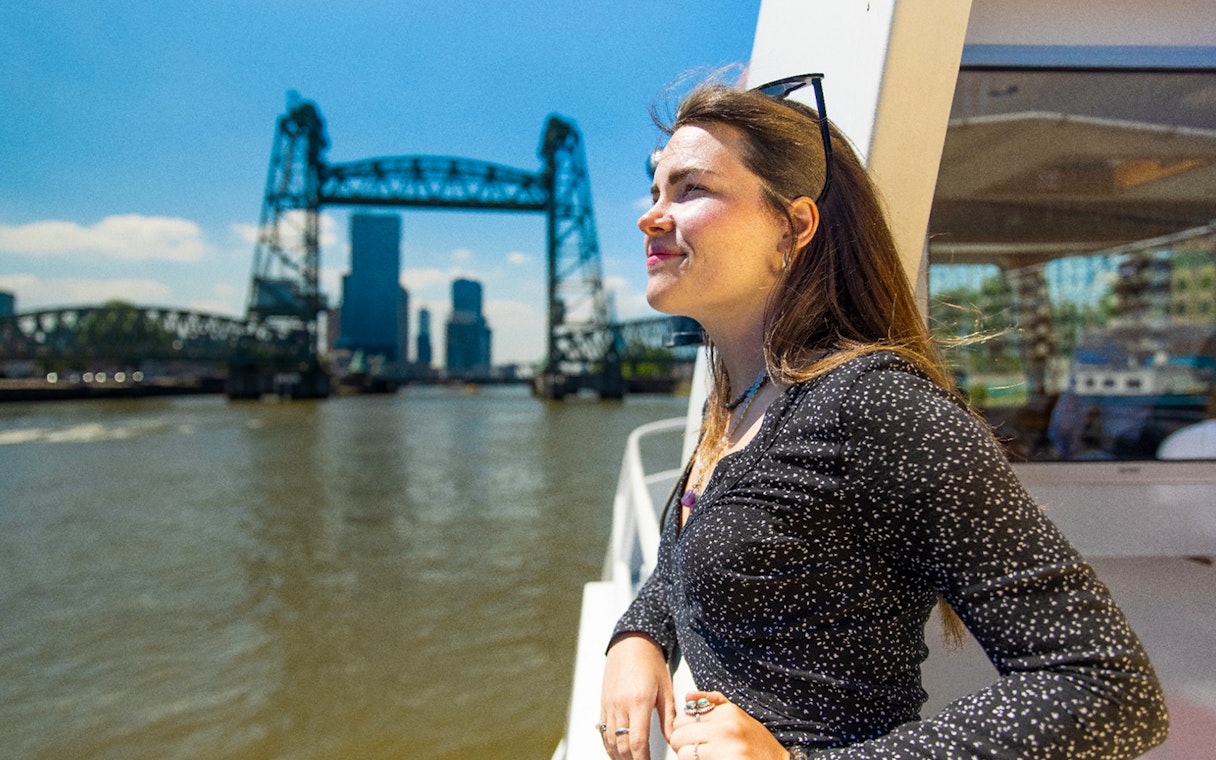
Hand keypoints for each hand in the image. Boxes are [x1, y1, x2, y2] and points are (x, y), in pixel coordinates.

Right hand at [599, 633, 675, 759]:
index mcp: (639, 702)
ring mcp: (609, 706)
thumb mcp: (665, 690)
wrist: (630, 643)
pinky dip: (609, 746)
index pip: (637, 741)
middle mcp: (620, 706)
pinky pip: (603, 731)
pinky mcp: (603, 704)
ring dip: (619, 757)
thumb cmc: (651, 664)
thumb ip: (669, 718)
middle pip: (621, 745)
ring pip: (610, 741)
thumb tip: (673, 741)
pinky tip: (617, 754)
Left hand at [669, 690, 789, 759]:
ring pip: (683, 753)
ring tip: (704, 757)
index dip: (684, 730)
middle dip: (683, 745)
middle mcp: (726, 728)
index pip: (682, 718)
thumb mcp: (739, 716)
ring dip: (689, 757)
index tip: (693, 737)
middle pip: (678, 735)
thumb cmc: (757, 744)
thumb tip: (688, 696)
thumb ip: (714, 702)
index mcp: (727, 713)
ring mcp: (726, 749)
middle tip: (696, 750)